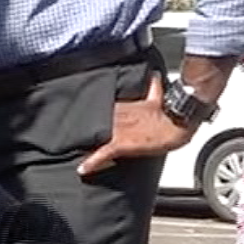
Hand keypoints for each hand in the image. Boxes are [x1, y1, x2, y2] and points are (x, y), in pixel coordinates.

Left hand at [78, 74, 193, 176]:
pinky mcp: (120, 144)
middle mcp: (116, 117)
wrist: (176, 125)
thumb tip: (155, 74)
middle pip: (94, 122)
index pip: (102, 108)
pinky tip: (82, 169)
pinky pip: (102, 154)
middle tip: (66, 134)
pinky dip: (92, 162)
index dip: (91, 114)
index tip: (77, 116)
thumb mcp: (157, 98)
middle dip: (81, 128)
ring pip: (94, 137)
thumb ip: (152, 87)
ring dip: (83, 144)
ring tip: (70, 151)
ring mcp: (116, 130)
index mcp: (124, 107)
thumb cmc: (168, 114)